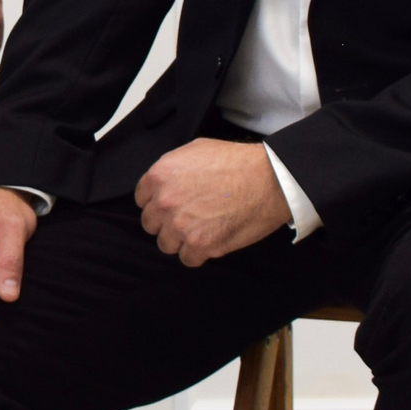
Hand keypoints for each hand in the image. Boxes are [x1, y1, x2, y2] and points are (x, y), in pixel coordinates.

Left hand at [133, 137, 289, 266]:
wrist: (268, 179)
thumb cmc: (237, 162)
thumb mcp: (195, 151)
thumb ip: (173, 169)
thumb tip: (166, 183)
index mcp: (160, 176)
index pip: (142, 200)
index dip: (157, 203)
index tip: (170, 206)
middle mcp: (165, 202)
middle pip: (151, 224)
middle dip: (166, 222)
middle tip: (186, 219)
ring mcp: (181, 226)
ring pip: (166, 244)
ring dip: (180, 240)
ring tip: (200, 230)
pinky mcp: (201, 245)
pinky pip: (188, 259)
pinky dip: (198, 253)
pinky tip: (211, 241)